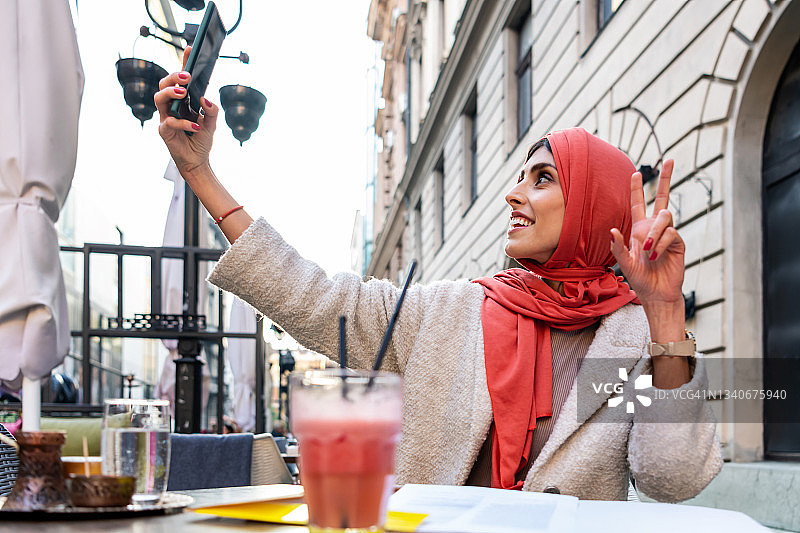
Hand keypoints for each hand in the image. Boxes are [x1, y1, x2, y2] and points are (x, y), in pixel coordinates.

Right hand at [154, 46, 218, 178]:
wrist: (197, 161)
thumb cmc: (201, 140)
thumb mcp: (212, 123)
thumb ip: (212, 110)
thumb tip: (206, 98)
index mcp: (182, 100)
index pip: (180, 78)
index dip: (184, 63)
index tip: (191, 49)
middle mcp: (171, 106)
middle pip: (163, 83)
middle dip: (174, 76)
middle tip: (187, 76)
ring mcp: (165, 117)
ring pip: (158, 98)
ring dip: (170, 92)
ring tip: (184, 93)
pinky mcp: (164, 131)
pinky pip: (169, 122)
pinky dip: (183, 123)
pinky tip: (196, 127)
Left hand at [610, 160, 685, 312]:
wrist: (656, 293)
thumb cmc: (639, 279)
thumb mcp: (624, 263)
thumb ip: (618, 247)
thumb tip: (612, 230)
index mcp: (639, 229)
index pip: (638, 204)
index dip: (636, 189)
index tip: (635, 172)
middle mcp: (654, 228)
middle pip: (663, 198)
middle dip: (666, 179)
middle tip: (671, 160)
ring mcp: (667, 234)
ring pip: (665, 217)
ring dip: (654, 233)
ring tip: (647, 251)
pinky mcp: (678, 242)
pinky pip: (670, 233)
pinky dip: (660, 244)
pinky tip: (655, 256)